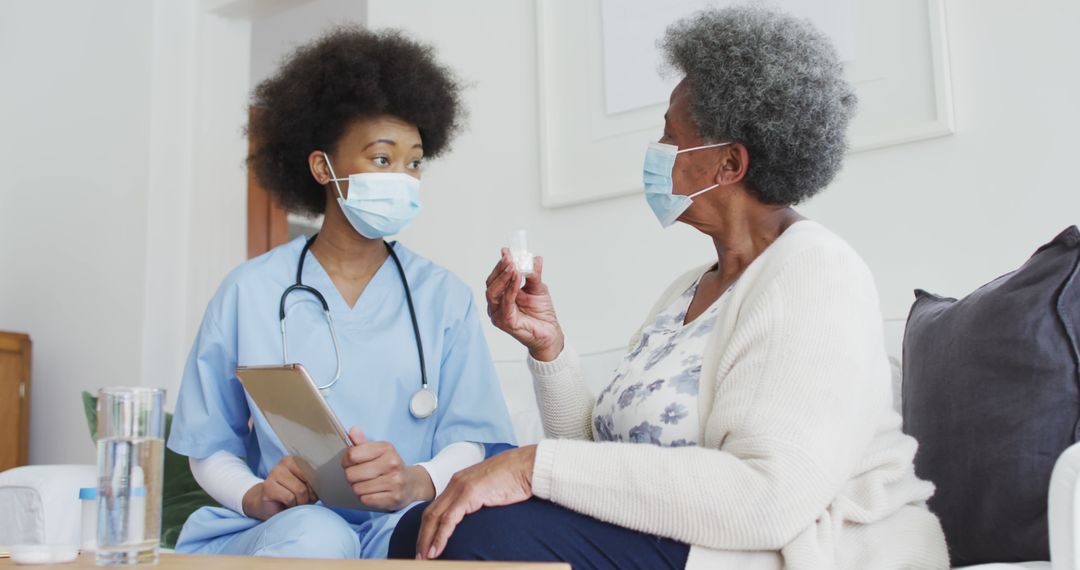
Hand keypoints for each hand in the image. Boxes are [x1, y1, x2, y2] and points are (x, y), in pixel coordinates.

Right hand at [242, 455, 315, 519]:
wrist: (270, 506)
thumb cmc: (293, 496)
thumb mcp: (309, 487)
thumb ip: (316, 482)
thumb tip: (326, 484)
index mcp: (297, 459)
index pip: (316, 470)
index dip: (317, 486)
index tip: (311, 492)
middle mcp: (285, 462)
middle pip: (309, 480)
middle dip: (309, 495)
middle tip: (302, 499)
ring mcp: (274, 472)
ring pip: (300, 490)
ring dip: (300, 501)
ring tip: (294, 502)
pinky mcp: (268, 487)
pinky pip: (290, 498)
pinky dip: (291, 505)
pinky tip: (286, 504)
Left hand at [343, 427, 434, 510]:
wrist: (411, 484)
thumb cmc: (390, 466)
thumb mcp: (378, 451)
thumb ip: (362, 443)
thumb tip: (353, 430)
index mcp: (386, 448)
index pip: (352, 455)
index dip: (347, 461)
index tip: (352, 463)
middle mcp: (392, 463)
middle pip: (351, 474)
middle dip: (352, 477)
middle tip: (360, 476)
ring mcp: (394, 482)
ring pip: (357, 489)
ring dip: (359, 488)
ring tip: (368, 484)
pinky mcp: (393, 498)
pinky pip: (365, 500)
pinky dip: (366, 498)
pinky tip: (374, 493)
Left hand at [416, 445, 536, 559]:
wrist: (527, 466)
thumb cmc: (515, 479)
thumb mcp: (490, 490)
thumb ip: (479, 500)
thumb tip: (478, 516)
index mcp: (459, 482)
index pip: (436, 508)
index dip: (428, 528)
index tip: (425, 545)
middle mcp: (455, 483)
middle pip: (430, 514)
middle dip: (422, 537)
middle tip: (418, 556)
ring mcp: (460, 487)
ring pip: (435, 517)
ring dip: (426, 540)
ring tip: (423, 558)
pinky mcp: (469, 494)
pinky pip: (449, 520)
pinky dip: (440, 537)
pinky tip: (436, 550)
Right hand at [485, 248, 564, 360]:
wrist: (550, 333)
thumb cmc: (541, 313)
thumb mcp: (537, 288)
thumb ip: (533, 274)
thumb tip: (534, 258)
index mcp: (501, 296)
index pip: (495, 278)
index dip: (500, 264)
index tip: (508, 252)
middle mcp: (496, 306)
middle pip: (491, 284)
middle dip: (500, 269)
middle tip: (510, 257)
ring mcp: (498, 315)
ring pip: (493, 293)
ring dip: (504, 277)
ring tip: (513, 266)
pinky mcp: (505, 323)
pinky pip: (505, 303)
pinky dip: (510, 288)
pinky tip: (517, 277)